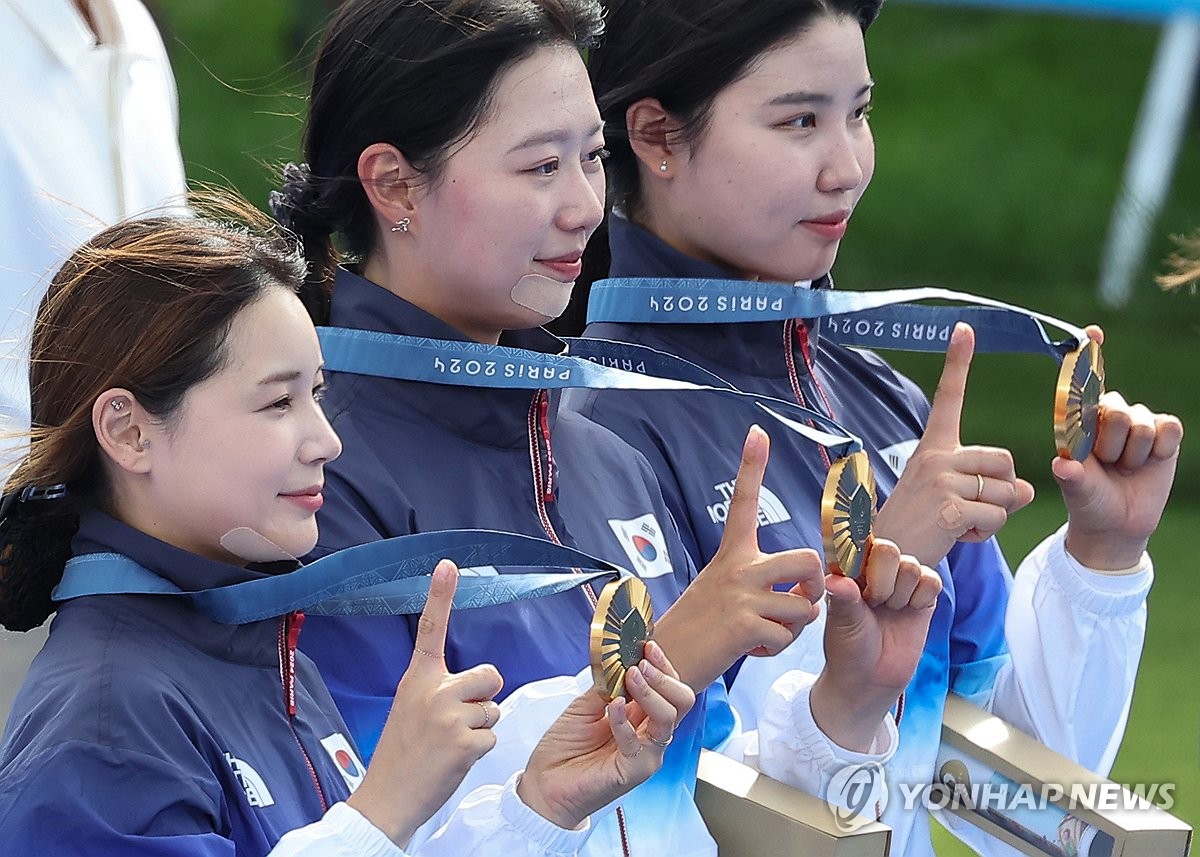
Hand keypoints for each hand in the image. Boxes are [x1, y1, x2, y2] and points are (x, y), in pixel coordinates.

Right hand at [348, 561, 503, 846]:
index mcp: (416, 679)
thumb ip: (437, 689)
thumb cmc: (401, 755)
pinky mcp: (464, 742)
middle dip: (485, 697)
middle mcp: (433, 691)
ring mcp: (449, 716)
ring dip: (480, 729)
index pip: (430, 629)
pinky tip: (454, 761)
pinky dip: (479, 752)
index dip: (440, 595)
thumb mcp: (409, 708)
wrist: (386, 799)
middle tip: (458, 721)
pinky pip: (492, 737)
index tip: (448, 564)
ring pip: (494, 709)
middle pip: (490, 675)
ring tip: (450, 745)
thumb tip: (476, 685)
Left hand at [517, 641, 694, 828]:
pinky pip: (639, 743)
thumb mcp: (584, 705)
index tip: (647, 645)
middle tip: (642, 663)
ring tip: (632, 676)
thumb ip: (607, 686)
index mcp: (640, 715)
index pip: (668, 686)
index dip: (662, 665)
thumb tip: (621, 661)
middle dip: (664, 676)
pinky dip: (625, 721)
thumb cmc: (565, 748)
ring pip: (669, 718)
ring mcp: (646, 753)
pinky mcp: (635, 771)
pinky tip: (612, 707)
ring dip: (651, 692)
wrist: (545, 784)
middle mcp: (649, 732)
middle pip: (681, 701)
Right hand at [654, 426, 824, 689]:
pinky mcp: (745, 626)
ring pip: (805, 606)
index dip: (751, 465)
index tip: (757, 431)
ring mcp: (742, 595)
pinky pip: (788, 636)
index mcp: (731, 554)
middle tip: (798, 601)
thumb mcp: (724, 592)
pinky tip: (750, 649)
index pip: (743, 501)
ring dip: (795, 629)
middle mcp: (738, 568)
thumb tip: (806, 596)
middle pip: (808, 559)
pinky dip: (775, 650)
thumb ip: (761, 584)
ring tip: (765, 634)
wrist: (662, 662)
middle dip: (815, 586)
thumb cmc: (698, 629)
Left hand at [810, 539, 941, 751]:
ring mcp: (900, 582)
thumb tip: (834, 579)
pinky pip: (931, 579)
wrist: (871, 679)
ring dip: (900, 592)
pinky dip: (921, 596)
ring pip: (911, 565)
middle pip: (888, 549)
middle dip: (882, 578)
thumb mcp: (842, 622)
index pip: (858, 541)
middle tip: (873, 601)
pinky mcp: (923, 597)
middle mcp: (874, 571)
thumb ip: (843, 597)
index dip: (861, 549)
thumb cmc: (848, 647)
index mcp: (849, 570)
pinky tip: (908, 611)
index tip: (858, 565)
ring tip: (888, 610)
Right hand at [874, 323, 1034, 565]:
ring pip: (1006, 492)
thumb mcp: (955, 503)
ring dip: (995, 516)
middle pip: (1005, 460)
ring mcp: (941, 480)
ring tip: (960, 525)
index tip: (964, 328)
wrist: (881, 561)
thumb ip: (994, 490)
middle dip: (1004, 491)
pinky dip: (985, 533)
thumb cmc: (917, 530)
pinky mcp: (948, 507)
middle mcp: (936, 456)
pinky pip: (996, 516)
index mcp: (932, 448)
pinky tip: (956, 536)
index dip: (957, 362)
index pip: (948, 398)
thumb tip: (1030, 490)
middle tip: (973, 511)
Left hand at [1056, 327, 1183, 568]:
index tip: (1092, 333)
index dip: (1089, 356)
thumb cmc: (1089, 503)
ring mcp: (1136, 424)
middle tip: (1106, 464)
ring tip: (1124, 468)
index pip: (1083, 384)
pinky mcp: (1164, 435)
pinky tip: (1150, 462)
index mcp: (1079, 421)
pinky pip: (1168, 427)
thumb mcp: (1077, 491)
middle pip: (1114, 407)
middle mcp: (1106, 416)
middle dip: (1110, 442)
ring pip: (1141, 421)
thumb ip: (1072, 477)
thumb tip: (1063, 465)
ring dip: (1133, 453)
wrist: (1118, 525)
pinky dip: (1160, 448)